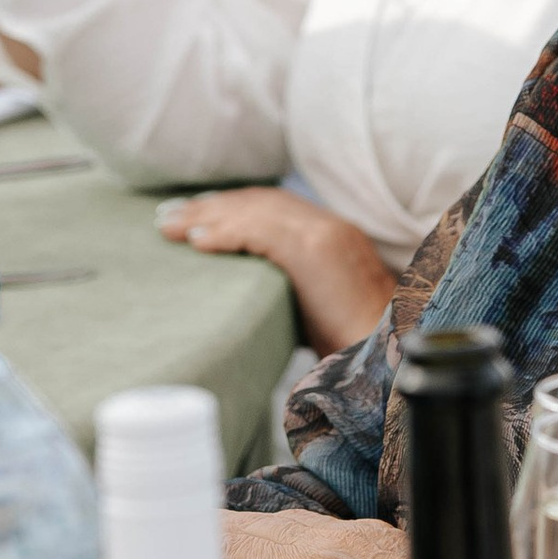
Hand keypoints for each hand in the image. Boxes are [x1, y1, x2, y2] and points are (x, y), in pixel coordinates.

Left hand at [156, 186, 397, 350]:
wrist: (387, 358)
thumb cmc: (352, 346)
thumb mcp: (317, 307)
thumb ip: (288, 290)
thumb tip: (244, 299)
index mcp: (334, 235)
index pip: (274, 206)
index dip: (232, 208)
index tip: (197, 218)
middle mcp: (330, 226)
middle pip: (260, 201)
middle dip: (212, 206)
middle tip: (170, 216)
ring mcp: (324, 234)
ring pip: (256, 211)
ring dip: (208, 217)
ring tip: (171, 226)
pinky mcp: (316, 249)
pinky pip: (261, 231)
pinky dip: (226, 233)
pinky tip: (198, 242)